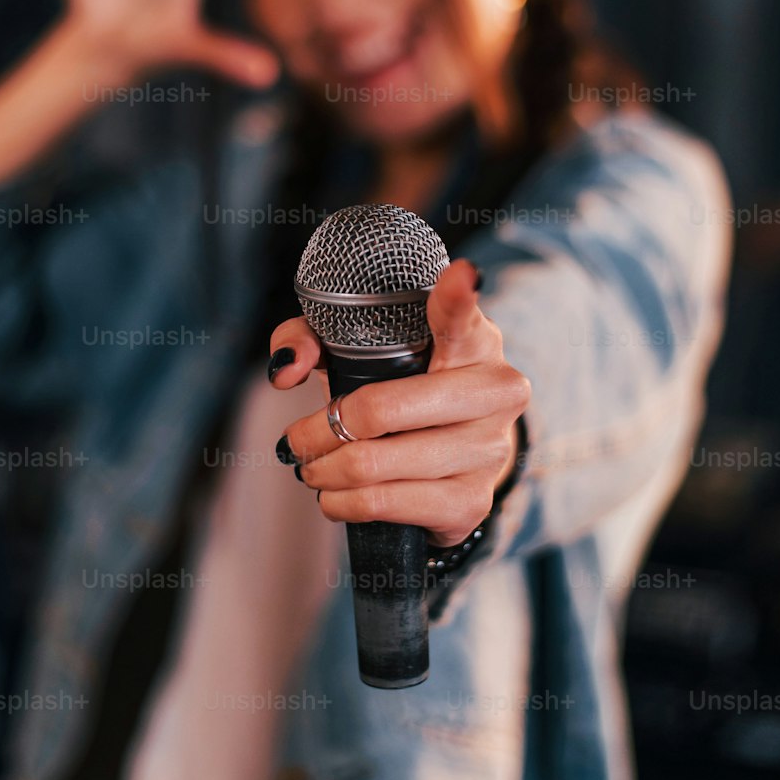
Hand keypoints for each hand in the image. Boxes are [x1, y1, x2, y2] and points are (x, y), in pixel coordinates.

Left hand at [269, 259, 528, 548]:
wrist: (459, 450)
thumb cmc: (403, 384)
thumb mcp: (363, 349)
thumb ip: (312, 338)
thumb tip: (286, 371)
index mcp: (473, 339)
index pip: (462, 315)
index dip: (456, 296)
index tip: (459, 275)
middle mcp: (494, 390)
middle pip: (380, 410)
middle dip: (319, 431)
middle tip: (295, 440)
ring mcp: (489, 450)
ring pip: (373, 464)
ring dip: (322, 471)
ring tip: (310, 467)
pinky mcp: (473, 503)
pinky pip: (385, 505)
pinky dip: (343, 504)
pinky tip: (335, 497)